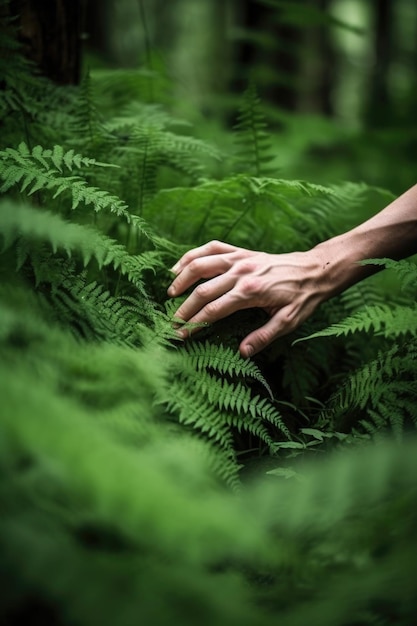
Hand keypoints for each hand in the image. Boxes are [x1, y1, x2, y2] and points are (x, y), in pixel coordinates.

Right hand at [167, 240, 327, 356]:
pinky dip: (194, 255)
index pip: (213, 310)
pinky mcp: (241, 252)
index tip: (181, 334)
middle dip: (183, 307)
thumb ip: (264, 337)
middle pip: (202, 290)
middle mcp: (241, 272)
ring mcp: (240, 258)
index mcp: (250, 292)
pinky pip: (212, 248)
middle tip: (171, 322)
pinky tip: (181, 265)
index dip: (194, 323)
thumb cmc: (302, 299)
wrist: (316, 270)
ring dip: (182, 278)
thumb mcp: (288, 322)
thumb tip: (242, 353)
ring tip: (170, 293)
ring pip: (201, 264)